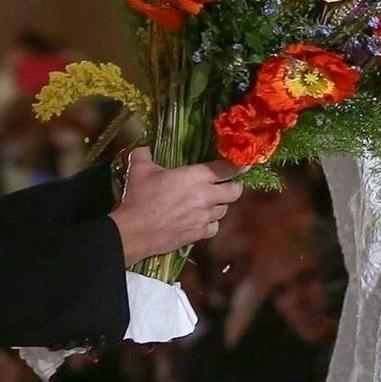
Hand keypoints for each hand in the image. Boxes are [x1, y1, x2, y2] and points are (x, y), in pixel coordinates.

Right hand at [110, 148, 241, 266]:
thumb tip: (143, 146)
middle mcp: (205, 197)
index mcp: (195, 177)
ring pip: (224, 211)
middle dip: (234, 186)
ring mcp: (204, 218)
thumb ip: (144, 153)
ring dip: (220, 205)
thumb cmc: (139, 197)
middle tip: (228, 183)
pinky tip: (202, 220)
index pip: (226, 169)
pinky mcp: (198, 234)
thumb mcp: (139, 169)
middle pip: (234, 192)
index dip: (238, 165)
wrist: (136, 231)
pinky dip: (211, 223)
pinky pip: (214, 228)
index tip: (244, 163)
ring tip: (210, 202)